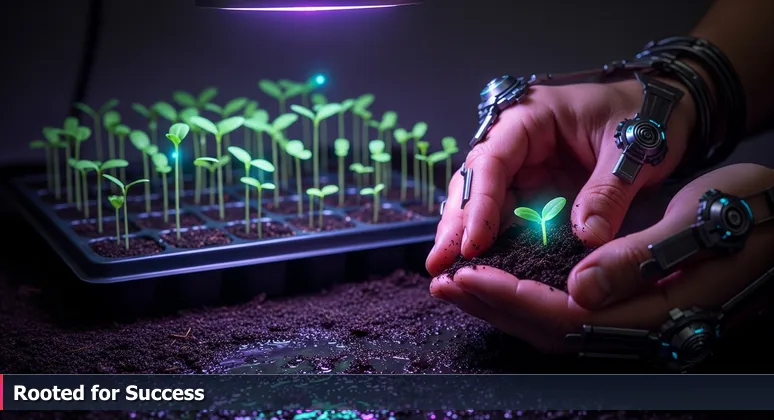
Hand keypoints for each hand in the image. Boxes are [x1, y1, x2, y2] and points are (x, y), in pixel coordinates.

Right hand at [426, 77, 695, 275]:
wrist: (668, 111)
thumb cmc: (648, 116)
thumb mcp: (631, 151)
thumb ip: (606, 193)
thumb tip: (587, 239)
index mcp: (531, 118)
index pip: (491, 162)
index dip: (478, 204)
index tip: (472, 243)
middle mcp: (516, 142)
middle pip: (474, 183)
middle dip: (456, 224)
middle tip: (439, 265)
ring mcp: (523, 167)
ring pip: (482, 202)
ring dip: (465, 235)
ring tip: (447, 272)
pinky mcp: (535, 189)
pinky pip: (507, 216)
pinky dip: (492, 240)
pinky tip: (479, 265)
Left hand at [429, 163, 773, 351]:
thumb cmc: (755, 213)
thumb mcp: (700, 224)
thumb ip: (637, 261)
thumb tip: (578, 291)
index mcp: (658, 314)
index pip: (565, 317)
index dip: (510, 298)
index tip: (466, 273)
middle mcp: (644, 331)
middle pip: (551, 330)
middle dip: (492, 306)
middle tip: (444, 282)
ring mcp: (640, 325)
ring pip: (557, 325)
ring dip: (503, 306)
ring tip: (459, 286)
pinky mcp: (636, 309)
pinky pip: (572, 313)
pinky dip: (530, 298)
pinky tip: (505, 283)